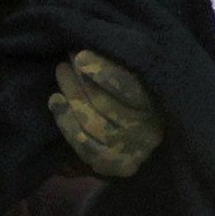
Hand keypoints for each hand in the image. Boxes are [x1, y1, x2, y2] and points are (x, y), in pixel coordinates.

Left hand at [48, 50, 163, 176]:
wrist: (145, 139)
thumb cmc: (144, 99)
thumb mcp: (142, 79)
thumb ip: (122, 66)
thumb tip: (89, 50)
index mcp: (159, 107)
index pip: (131, 90)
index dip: (104, 73)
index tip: (80, 56)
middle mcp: (147, 132)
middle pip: (106, 105)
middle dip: (81, 80)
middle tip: (67, 58)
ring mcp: (127, 152)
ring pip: (91, 123)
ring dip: (71, 96)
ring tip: (61, 72)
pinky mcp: (110, 164)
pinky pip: (82, 143)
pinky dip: (65, 121)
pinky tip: (55, 100)